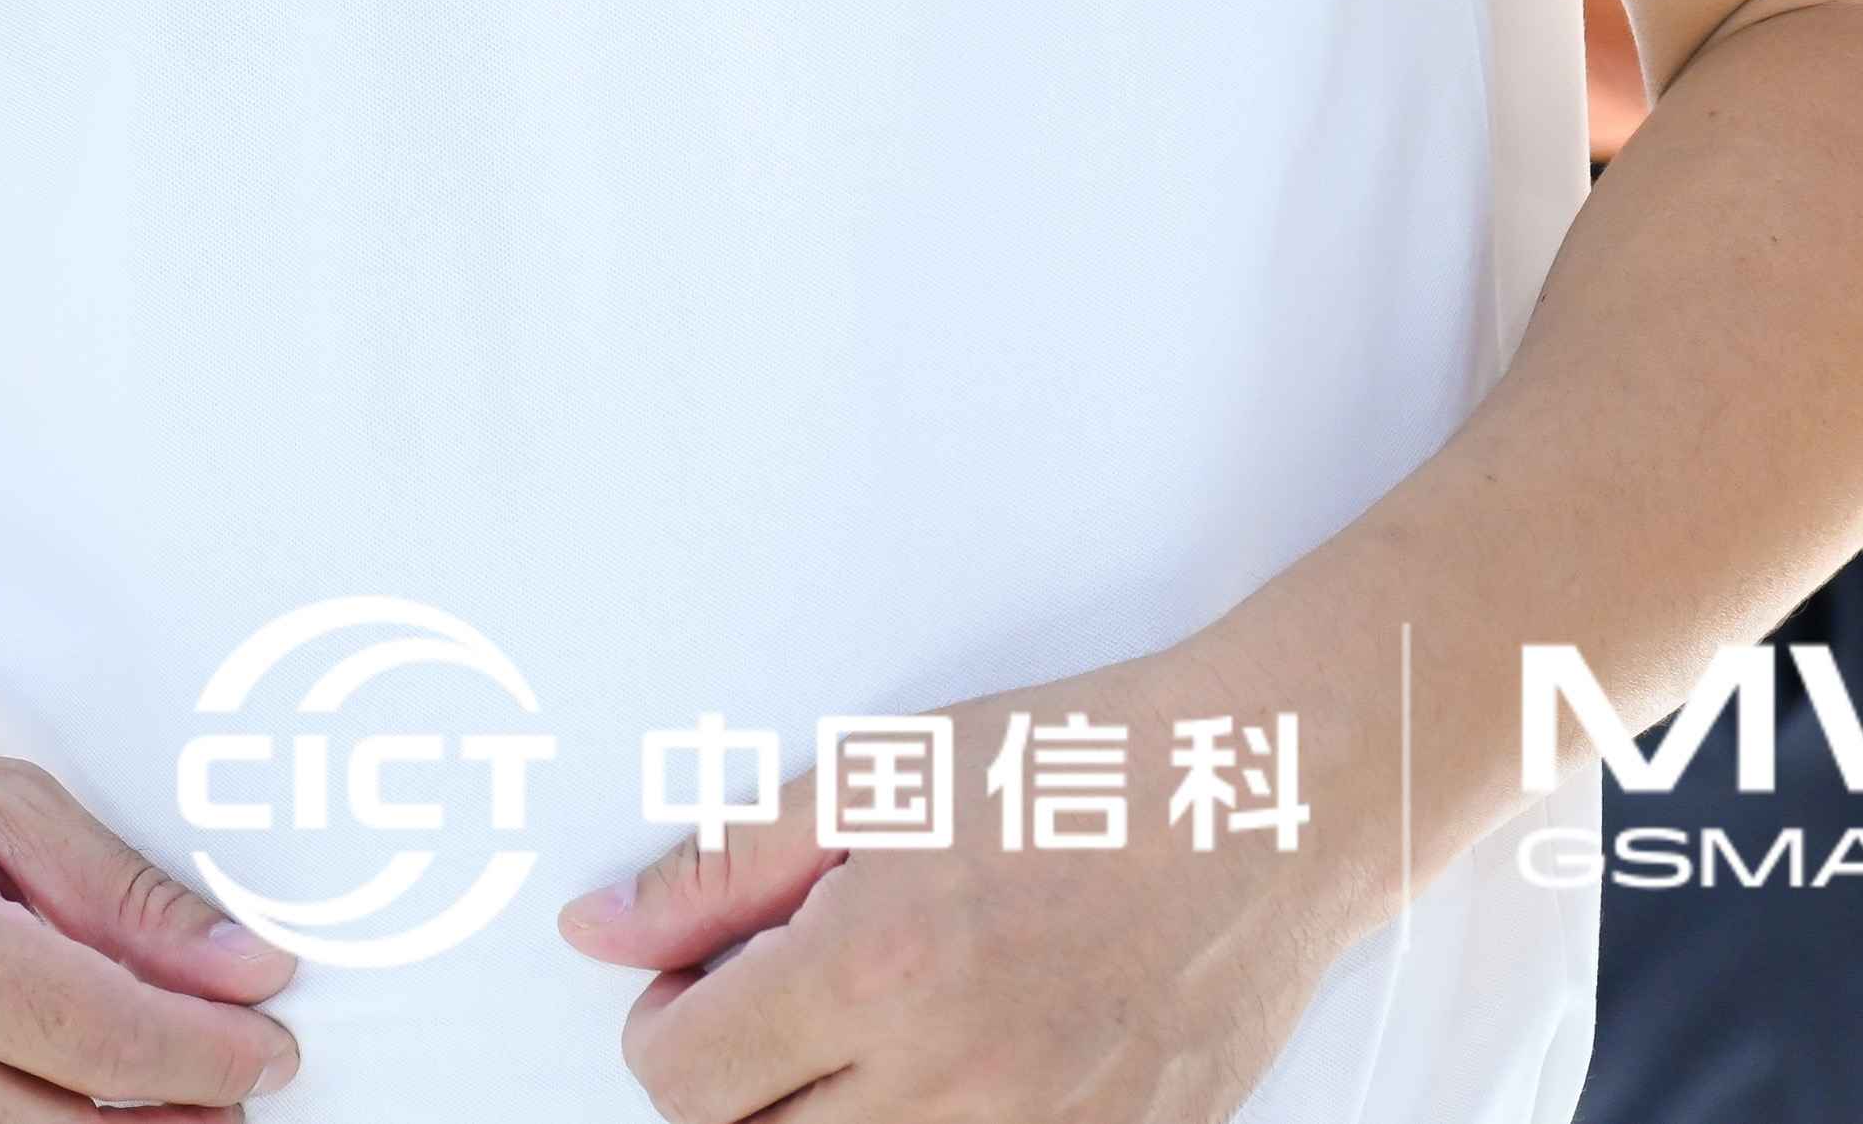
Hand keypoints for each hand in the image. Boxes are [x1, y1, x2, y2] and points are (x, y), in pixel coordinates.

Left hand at [550, 656, 1356, 1123]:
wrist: (1261, 804)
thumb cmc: (1077, 773)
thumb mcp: (872, 783)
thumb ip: (720, 869)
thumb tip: (601, 931)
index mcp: (876, 972)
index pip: (685, 1082)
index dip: (661, 1030)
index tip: (688, 990)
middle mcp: (956, 1081)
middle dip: (731, 1088)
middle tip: (768, 1010)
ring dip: (828, 1118)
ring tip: (861, 1034)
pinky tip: (953, 1067)